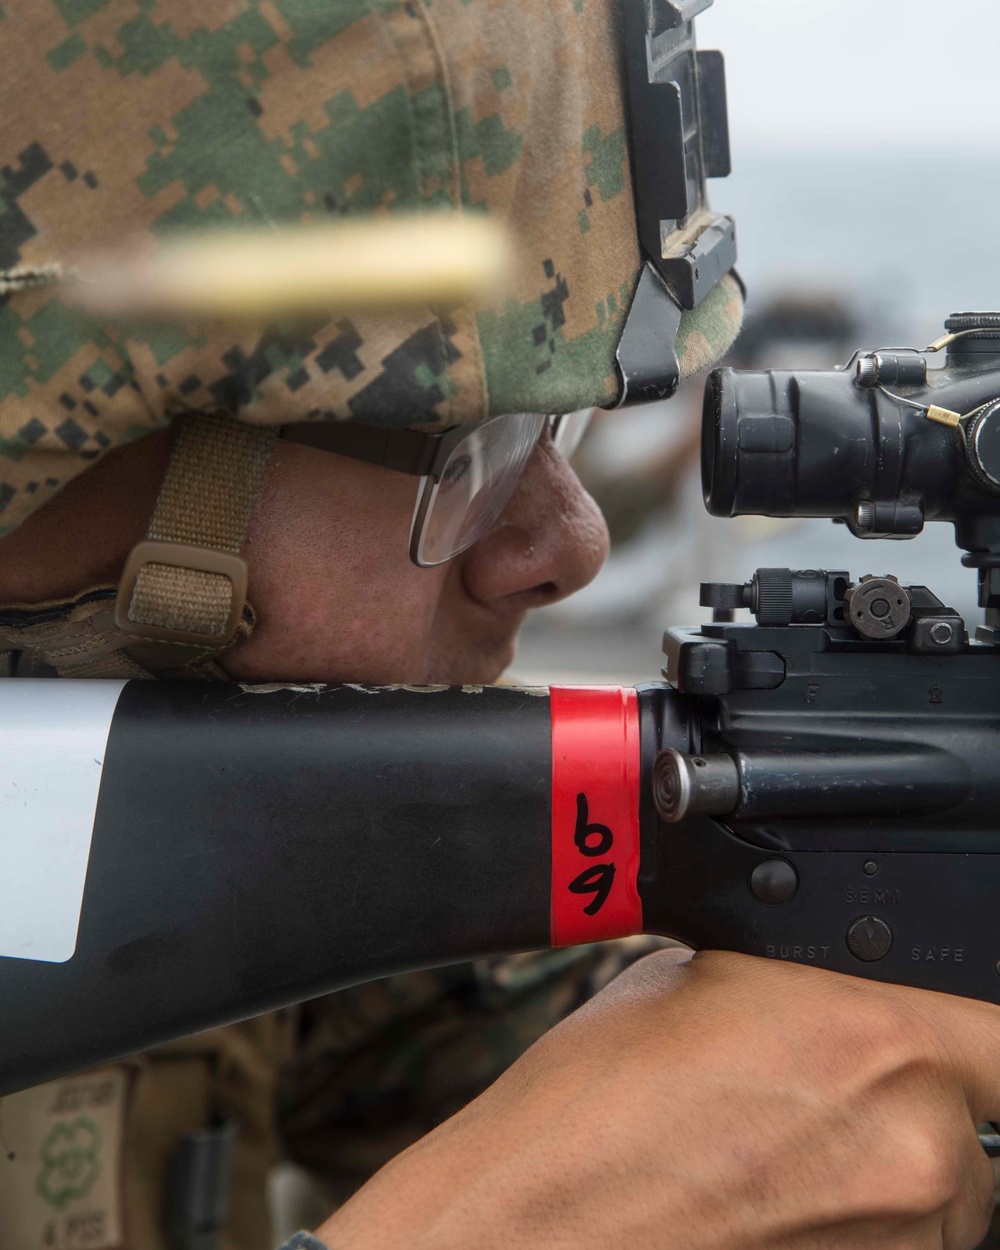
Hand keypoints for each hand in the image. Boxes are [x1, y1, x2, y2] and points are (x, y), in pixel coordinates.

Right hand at [316, 950, 999, 1249]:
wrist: (544, 1217)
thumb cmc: (600, 1103)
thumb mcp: (705, 978)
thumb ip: (802, 981)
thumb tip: (836, 990)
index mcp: (877, 1037)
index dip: (968, 1030)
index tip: (939, 1036)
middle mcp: (916, 1146)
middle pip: (970, 1121)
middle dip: (910, 1104)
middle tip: (820, 1096)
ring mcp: (901, 1238)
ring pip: (941, 1196)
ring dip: (886, 1172)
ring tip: (783, 1153)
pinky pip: (898, 1245)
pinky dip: (854, 1222)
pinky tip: (774, 1197)